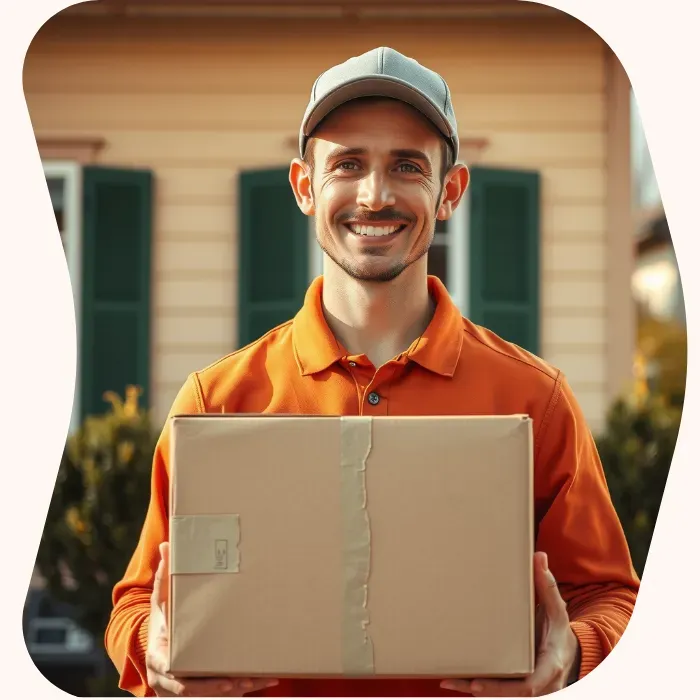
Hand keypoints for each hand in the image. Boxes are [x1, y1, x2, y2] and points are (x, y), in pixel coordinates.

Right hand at [146, 542, 279, 696]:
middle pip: (195, 690)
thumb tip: (166, 544)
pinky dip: (245, 690)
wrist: (157, 648)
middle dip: (219, 688)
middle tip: (242, 681)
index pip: (171, 672)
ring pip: (212, 695)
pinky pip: (224, 695)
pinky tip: (266, 681)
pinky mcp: (202, 692)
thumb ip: (164, 575)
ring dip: (237, 690)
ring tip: (260, 680)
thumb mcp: (161, 600)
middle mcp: (169, 680)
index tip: (206, 678)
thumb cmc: (163, 622)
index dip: (188, 679)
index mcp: (159, 658)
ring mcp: (185, 689)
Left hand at [440, 552, 579, 696]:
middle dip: (482, 690)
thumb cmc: (558, 629)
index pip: (529, 684)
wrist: (568, 651)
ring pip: (502, 695)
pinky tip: (457, 681)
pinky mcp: (518, 686)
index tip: (478, 684)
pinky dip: (479, 689)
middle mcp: (540, 684)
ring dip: (474, 690)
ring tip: (449, 680)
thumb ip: (547, 584)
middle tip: (455, 681)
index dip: (502, 687)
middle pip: (510, 694)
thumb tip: (539, 557)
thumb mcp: (557, 608)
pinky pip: (499, 692)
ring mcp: (529, 689)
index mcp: (549, 666)